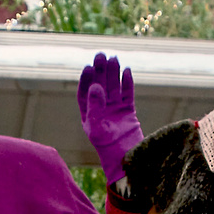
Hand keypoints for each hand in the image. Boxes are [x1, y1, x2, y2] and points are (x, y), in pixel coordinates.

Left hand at [78, 52, 141, 177]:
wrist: (126, 158)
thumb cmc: (107, 147)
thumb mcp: (97, 127)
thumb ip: (95, 107)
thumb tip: (96, 86)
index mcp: (88, 114)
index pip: (85, 93)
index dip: (86, 79)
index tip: (88, 67)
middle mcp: (100, 110)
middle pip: (100, 86)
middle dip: (100, 71)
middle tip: (101, 55)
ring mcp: (115, 110)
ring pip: (114, 87)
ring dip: (114, 73)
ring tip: (114, 58)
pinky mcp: (128, 111)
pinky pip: (127, 94)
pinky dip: (127, 83)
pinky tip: (126, 71)